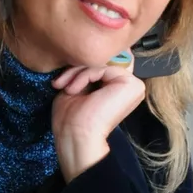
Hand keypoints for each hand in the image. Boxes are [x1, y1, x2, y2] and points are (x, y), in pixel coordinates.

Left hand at [51, 51, 145, 182]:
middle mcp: (130, 84)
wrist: (76, 138)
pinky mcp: (131, 84)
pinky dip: (83, 76)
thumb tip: (81, 54)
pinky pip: (102, 67)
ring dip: (77, 72)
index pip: (100, 62)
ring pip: (100, 62)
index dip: (80, 66)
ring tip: (65, 88)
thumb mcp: (76, 86)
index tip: (60, 80)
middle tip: (59, 82)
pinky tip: (73, 90)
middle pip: (101, 60)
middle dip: (77, 68)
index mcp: (119, 87)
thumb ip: (84, 70)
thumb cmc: (73, 119)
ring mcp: (133, 84)